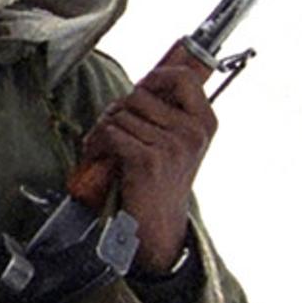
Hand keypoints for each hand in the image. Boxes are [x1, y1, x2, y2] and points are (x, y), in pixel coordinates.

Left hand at [77, 39, 219, 274]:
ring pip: (120, 114)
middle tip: (113, 128)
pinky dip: (96, 142)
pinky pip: (111, 132)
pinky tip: (98, 155)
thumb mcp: (178, 144)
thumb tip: (146, 82)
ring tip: (105, 148)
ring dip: (104, 128)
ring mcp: (172, 146)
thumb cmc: (162, 182)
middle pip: (139, 94)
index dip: (157, 76)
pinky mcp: (147, 160)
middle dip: (118, 109)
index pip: (185, 78)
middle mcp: (192, 132)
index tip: (143, 86)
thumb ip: (168, 114)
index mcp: (205, 124)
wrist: (159, 226)